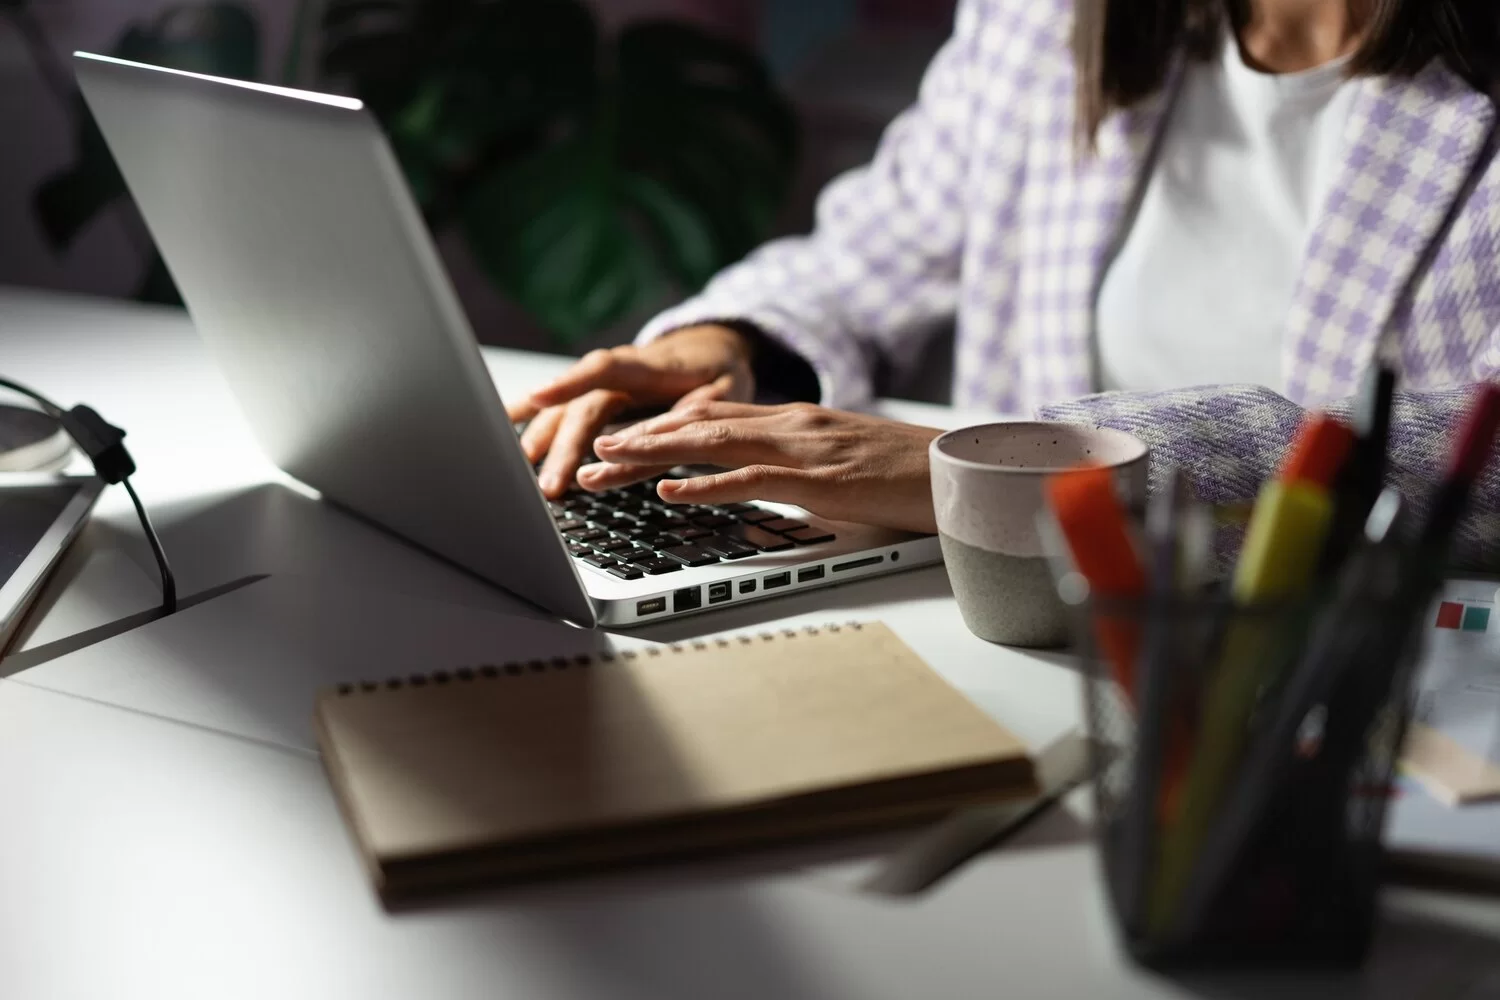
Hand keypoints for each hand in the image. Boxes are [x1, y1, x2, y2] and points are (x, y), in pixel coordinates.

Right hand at [507, 325, 753, 497]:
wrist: (710, 347)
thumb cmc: (718, 371)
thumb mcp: (724, 390)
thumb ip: (697, 410)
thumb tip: (666, 434)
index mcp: (650, 368)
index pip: (605, 370)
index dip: (572, 382)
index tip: (542, 398)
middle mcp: (618, 376)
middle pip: (583, 410)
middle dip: (562, 448)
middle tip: (551, 487)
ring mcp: (604, 387)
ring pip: (565, 412)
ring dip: (540, 441)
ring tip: (519, 472)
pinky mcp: (596, 398)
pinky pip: (558, 407)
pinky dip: (528, 414)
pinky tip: (500, 424)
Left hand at [580, 402, 942, 532]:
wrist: (965, 472)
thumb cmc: (908, 474)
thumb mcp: (841, 463)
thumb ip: (796, 465)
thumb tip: (759, 484)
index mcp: (795, 419)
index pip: (710, 415)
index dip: (657, 425)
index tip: (616, 438)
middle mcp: (792, 423)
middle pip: (696, 424)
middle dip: (636, 438)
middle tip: (588, 452)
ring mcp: (805, 447)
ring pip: (711, 443)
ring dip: (651, 455)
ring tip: (606, 465)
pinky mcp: (822, 480)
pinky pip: (752, 479)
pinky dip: (705, 484)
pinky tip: (669, 492)